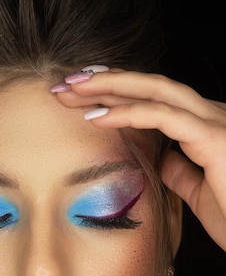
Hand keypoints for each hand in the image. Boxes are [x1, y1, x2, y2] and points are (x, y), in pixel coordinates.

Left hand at [52, 70, 225, 250]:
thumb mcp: (200, 194)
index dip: (117, 94)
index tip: (80, 98)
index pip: (155, 99)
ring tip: (70, 90)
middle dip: (105, 81)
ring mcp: (215, 123)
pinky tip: (96, 116)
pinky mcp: (215, 138)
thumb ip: (182, 172)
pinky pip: (163, 116)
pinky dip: (127, 113)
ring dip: (108, 87)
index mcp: (207, 127)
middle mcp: (211, 117)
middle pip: (150, 86)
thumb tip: (162, 159)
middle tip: (64, 83)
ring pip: (155, 90)